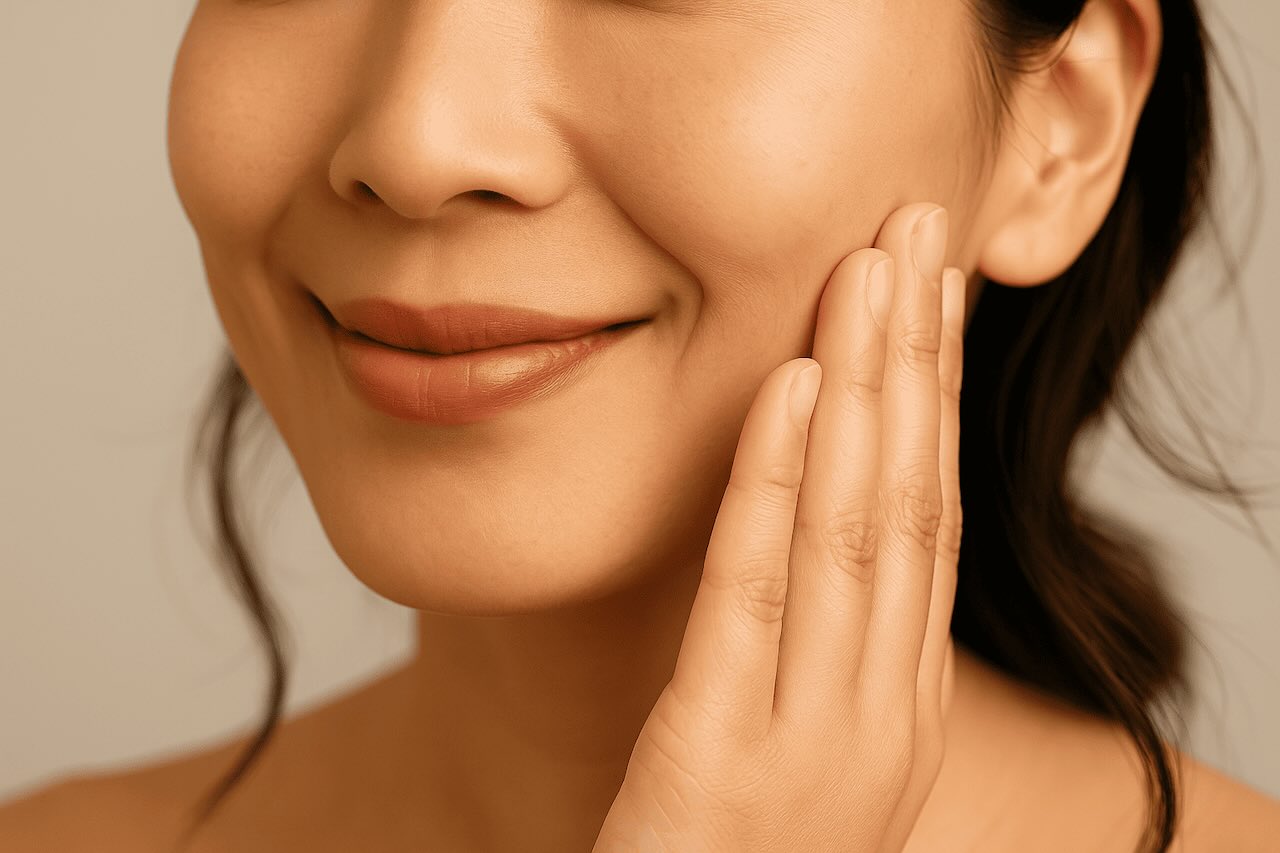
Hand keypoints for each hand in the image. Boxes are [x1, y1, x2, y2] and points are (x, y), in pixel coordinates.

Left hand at [593, 203, 964, 852]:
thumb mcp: (798, 746)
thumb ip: (817, 645)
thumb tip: (811, 518)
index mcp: (897, 708)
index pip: (926, 516)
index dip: (933, 392)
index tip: (932, 287)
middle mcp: (879, 715)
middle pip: (908, 499)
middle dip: (917, 356)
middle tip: (919, 227)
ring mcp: (813, 741)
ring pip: (855, 529)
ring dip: (863, 389)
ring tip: (868, 270)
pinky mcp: (719, 759)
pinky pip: (756, 597)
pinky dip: (775, 484)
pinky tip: (788, 388)